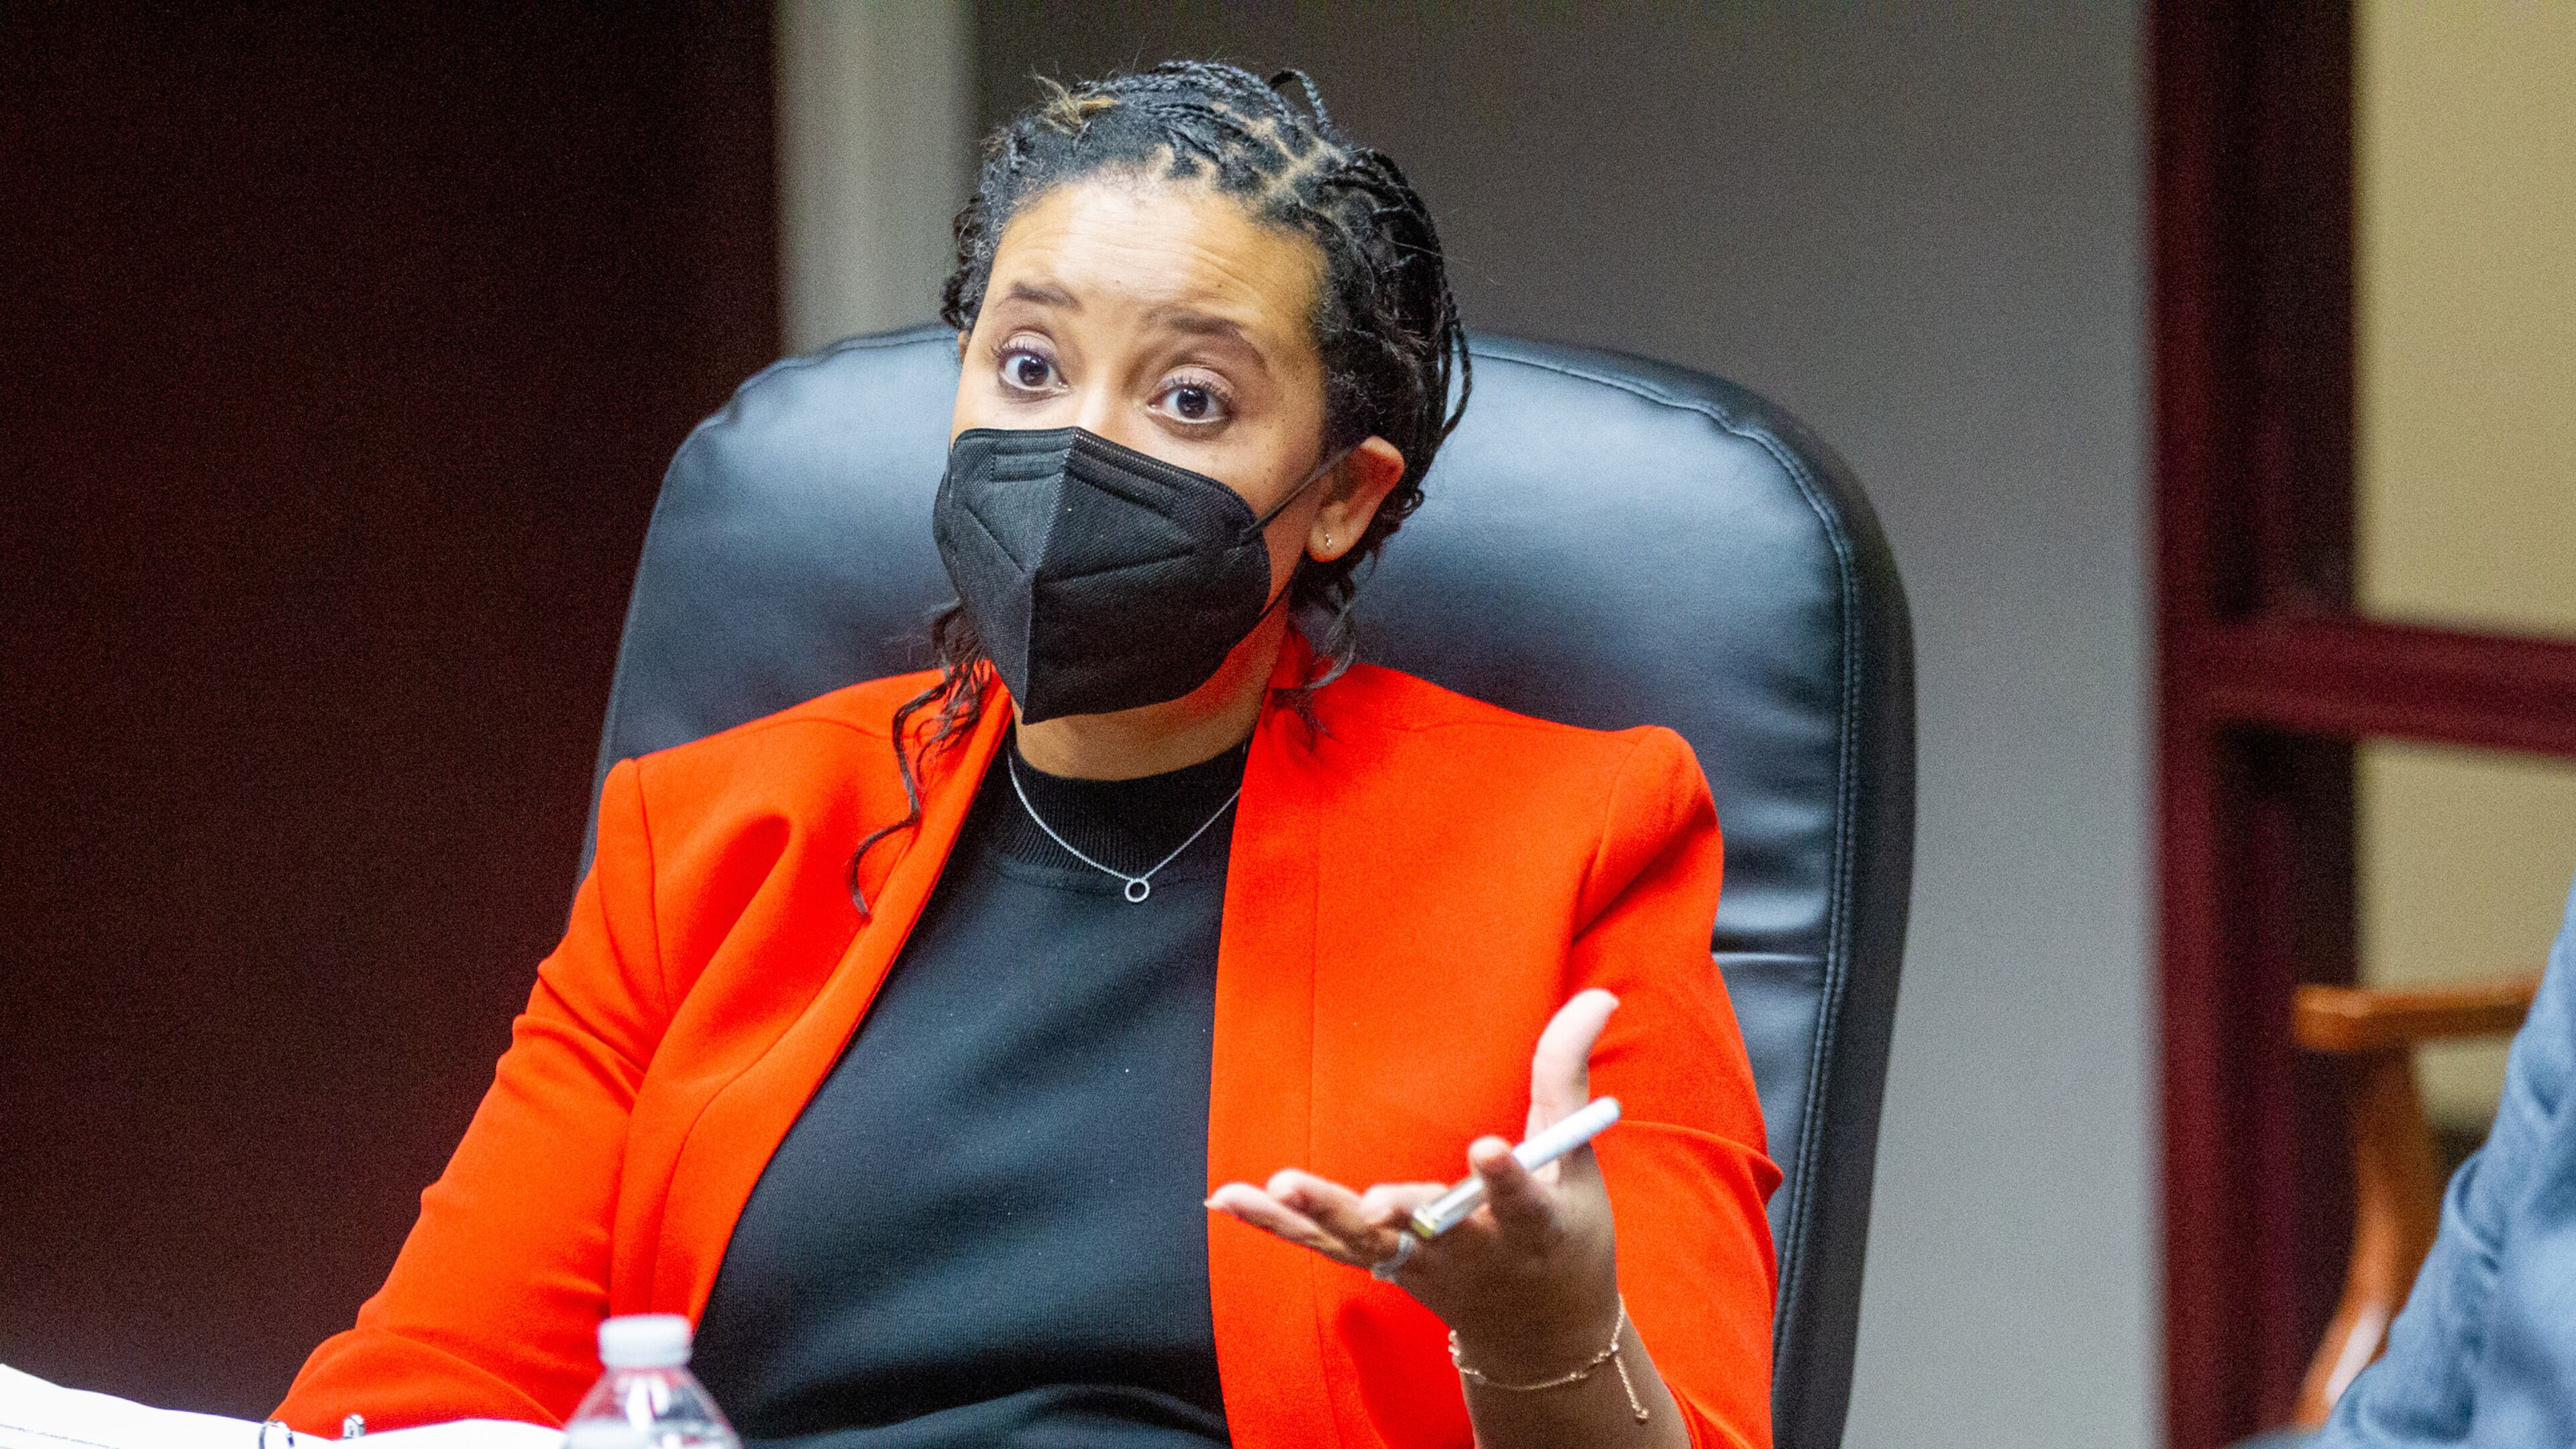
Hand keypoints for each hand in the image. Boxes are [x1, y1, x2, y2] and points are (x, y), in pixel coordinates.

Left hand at [1205, 988, 1626, 1376]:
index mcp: (1535, 1227)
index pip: (1524, 1203)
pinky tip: (1226, 1199)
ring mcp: (1421, 1266)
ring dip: (1322, 1217)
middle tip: (1376, 1202)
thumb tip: (1599, 993)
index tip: (1488, 1148)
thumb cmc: (1566, 1230)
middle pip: (1434, 1235)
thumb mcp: (1577, 1159)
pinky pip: (1322, 1248)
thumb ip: (1570, 1074)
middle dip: (1405, 1215)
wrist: (1541, 1329)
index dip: (1507, 1178)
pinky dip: (1276, 1226)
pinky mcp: (1380, 1266)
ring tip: (1281, 1184)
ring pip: (1367, 1244)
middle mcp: (1475, 1255)